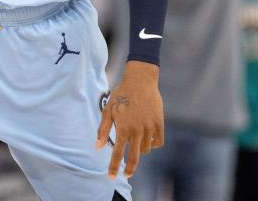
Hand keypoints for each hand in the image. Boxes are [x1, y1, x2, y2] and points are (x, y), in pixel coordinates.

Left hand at [96, 61, 163, 178]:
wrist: (140, 81)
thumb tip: (98, 146)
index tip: (111, 177)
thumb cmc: (121, 94)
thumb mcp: (108, 110)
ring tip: (135, 139)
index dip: (113, 167)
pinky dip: (152, 143)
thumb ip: (103, 129)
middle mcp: (138, 131)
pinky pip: (158, 142)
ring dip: (139, 149)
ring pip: (146, 149)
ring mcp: (150, 128)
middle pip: (134, 158)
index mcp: (123, 128)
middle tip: (127, 174)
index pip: (117, 154)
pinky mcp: (160, 124)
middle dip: (130, 168)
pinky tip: (146, 138)